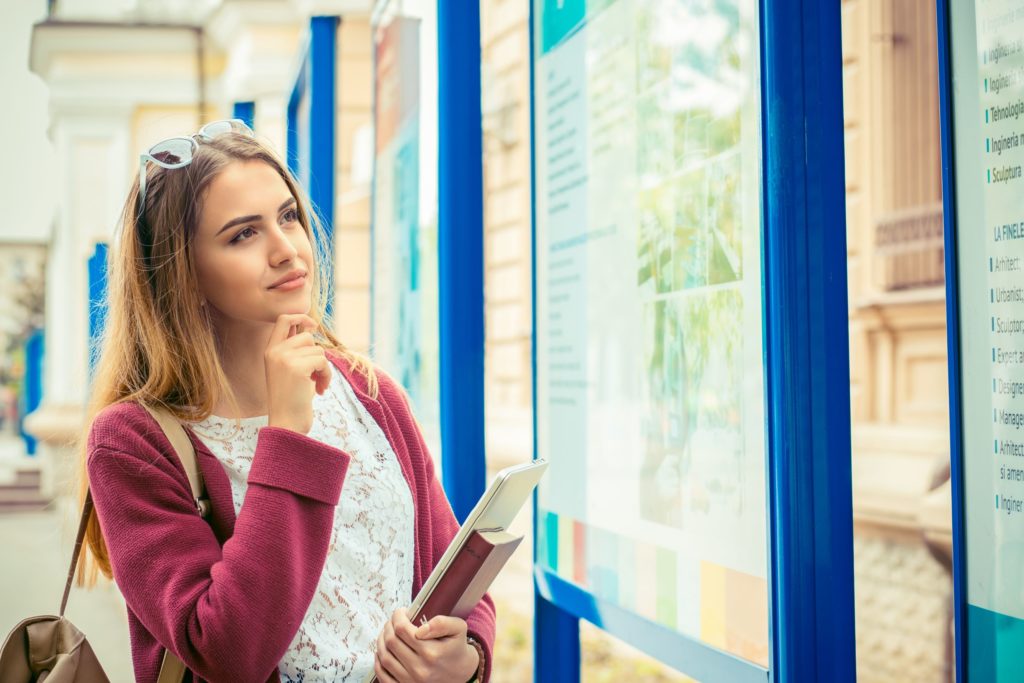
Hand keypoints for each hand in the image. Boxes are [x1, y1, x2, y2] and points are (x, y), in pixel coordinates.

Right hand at [265, 313, 330, 433]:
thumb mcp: (290, 370)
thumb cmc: (292, 400)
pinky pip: (323, 361)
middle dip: (317, 355)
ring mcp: (284, 359)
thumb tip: (311, 327)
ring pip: (318, 350)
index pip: (283, 319)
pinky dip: (326, 376)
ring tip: (316, 385)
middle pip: (307, 336)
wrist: (287, 425)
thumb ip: (296, 351)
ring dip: (323, 369)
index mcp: (269, 351)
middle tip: (315, 375)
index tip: (313, 327)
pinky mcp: (297, 368)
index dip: (300, 317)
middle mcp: (274, 352)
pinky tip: (320, 390)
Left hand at [374, 609, 478, 682]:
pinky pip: (382, 674)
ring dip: (381, 640)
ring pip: (384, 656)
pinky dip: (378, 661)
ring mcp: (410, 681)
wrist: (460, 674)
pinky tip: (384, 650)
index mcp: (432, 653)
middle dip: (389, 626)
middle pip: (391, 641)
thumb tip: (420, 629)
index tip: (402, 612)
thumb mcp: (458, 629)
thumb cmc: (456, 648)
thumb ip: (442, 623)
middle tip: (394, 621)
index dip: (398, 616)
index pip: (402, 629)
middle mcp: (419, 669)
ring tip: (388, 632)